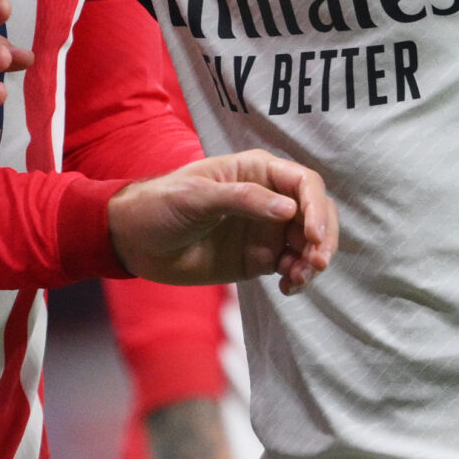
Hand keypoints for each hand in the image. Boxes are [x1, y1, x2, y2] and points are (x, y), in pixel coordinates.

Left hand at [108, 151, 336, 293]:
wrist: (136, 241)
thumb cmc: (161, 205)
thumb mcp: (197, 196)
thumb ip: (242, 199)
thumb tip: (289, 209)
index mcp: (257, 171)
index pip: (304, 183)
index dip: (315, 207)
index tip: (312, 236)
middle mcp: (269, 198)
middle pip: (315, 213)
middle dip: (323, 237)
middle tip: (318, 263)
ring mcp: (266, 229)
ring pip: (308, 243)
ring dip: (312, 261)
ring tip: (297, 279)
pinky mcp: (259, 258)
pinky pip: (291, 266)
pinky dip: (298, 277)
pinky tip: (287, 287)